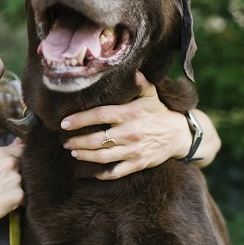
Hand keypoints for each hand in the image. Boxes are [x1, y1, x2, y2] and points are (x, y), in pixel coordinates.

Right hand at [0, 138, 23, 225]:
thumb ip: (4, 152)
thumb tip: (19, 141)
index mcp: (1, 153)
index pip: (22, 150)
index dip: (21, 160)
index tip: (17, 167)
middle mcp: (11, 163)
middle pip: (25, 169)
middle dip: (17, 176)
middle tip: (1, 185)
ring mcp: (16, 179)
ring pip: (24, 184)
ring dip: (16, 189)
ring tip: (0, 195)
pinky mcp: (19, 195)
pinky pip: (24, 198)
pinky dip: (17, 202)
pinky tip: (3, 203)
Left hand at [60, 72, 189, 179]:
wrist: (179, 135)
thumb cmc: (159, 113)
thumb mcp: (151, 95)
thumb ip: (139, 83)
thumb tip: (132, 70)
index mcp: (130, 114)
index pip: (99, 116)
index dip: (79, 120)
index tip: (64, 123)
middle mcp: (131, 133)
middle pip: (96, 139)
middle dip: (77, 141)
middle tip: (64, 141)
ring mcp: (134, 150)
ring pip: (102, 156)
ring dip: (84, 155)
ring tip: (73, 152)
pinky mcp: (137, 164)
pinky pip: (115, 172)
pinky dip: (101, 174)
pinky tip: (91, 171)